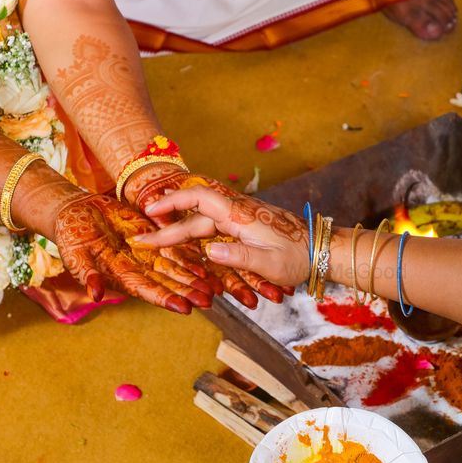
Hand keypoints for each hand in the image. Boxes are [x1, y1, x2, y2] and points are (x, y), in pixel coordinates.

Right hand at [53, 193, 214, 313]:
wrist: (76, 212)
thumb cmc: (70, 236)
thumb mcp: (76, 254)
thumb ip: (87, 274)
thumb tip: (94, 294)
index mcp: (123, 277)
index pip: (149, 291)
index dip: (167, 300)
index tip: (185, 308)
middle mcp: (140, 270)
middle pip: (170, 283)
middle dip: (190, 292)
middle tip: (211, 301)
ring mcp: (149, 255)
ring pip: (178, 267)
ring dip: (197, 277)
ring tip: (217, 286)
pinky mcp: (156, 237)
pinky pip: (178, 246)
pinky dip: (193, 254)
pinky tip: (211, 260)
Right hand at [132, 185, 309, 288]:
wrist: (321, 250)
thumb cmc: (298, 258)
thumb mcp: (270, 262)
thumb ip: (239, 256)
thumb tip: (210, 250)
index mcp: (240, 216)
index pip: (200, 199)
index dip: (173, 202)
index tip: (150, 210)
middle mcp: (237, 213)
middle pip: (195, 217)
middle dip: (166, 227)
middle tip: (140, 240)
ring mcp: (241, 220)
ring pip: (203, 224)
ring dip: (179, 231)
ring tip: (155, 240)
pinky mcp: (245, 228)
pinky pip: (214, 229)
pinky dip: (195, 234)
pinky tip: (185, 241)